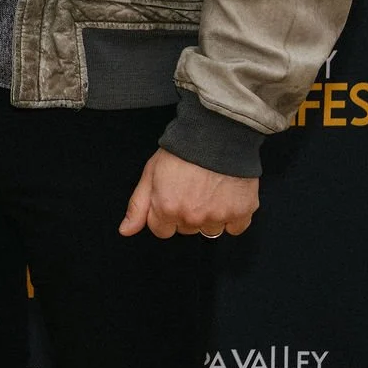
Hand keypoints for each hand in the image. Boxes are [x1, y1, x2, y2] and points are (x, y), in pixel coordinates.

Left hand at [119, 148, 259, 237]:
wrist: (216, 136)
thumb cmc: (180, 152)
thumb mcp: (150, 173)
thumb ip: (138, 206)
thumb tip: (126, 231)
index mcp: (167, 209)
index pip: (161, 231)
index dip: (164, 214)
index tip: (170, 197)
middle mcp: (192, 218)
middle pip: (185, 229)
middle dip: (185, 214)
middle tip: (190, 189)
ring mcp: (218, 217)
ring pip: (210, 230)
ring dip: (209, 216)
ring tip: (209, 190)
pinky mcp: (241, 213)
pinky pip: (235, 228)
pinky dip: (232, 216)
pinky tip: (227, 196)